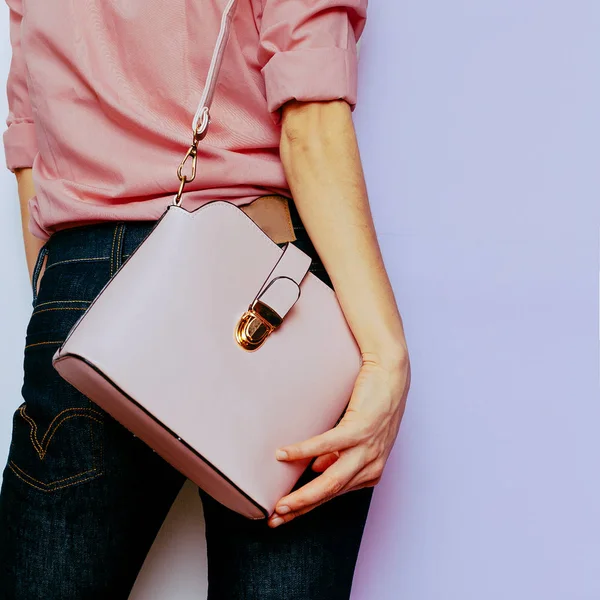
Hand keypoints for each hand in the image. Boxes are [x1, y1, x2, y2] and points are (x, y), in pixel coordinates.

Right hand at [267, 350, 410, 527]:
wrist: (390, 374)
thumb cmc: (373, 402)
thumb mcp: (357, 436)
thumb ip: (338, 456)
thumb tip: (316, 469)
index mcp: (369, 470)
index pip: (332, 495)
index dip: (306, 507)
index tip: (282, 516)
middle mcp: (371, 464)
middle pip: (330, 494)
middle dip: (301, 509)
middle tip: (276, 518)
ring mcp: (368, 448)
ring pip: (332, 480)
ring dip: (304, 494)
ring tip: (280, 502)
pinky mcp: (361, 428)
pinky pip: (328, 444)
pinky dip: (304, 451)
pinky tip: (284, 454)